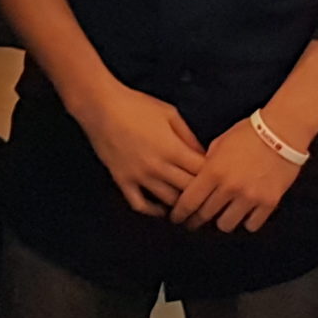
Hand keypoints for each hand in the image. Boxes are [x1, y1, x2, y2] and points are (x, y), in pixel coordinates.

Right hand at [70, 81, 203, 217]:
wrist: (101, 107)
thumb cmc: (136, 105)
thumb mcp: (170, 114)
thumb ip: (189, 136)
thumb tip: (203, 155)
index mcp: (172, 148)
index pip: (202, 172)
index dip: (212, 175)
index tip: (216, 176)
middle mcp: (158, 166)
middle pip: (189, 190)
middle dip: (201, 193)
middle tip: (208, 195)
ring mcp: (139, 176)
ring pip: (168, 201)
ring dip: (181, 204)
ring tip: (190, 204)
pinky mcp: (123, 180)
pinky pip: (140, 204)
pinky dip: (153, 211)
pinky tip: (162, 209)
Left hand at [167, 116, 305, 232]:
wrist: (283, 130)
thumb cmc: (250, 132)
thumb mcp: (220, 142)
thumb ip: (206, 164)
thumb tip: (196, 181)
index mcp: (213, 171)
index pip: (188, 201)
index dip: (179, 213)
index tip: (177, 218)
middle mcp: (230, 187)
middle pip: (204, 216)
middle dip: (196, 220)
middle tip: (195, 221)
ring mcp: (250, 197)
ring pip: (226, 225)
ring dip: (222, 221)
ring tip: (222, 215)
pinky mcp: (269, 202)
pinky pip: (251, 225)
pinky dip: (246, 221)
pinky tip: (245, 214)